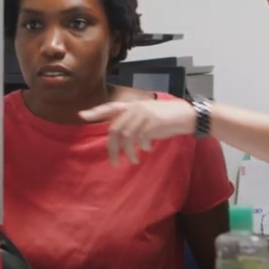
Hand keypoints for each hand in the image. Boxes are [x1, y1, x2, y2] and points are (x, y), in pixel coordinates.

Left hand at [79, 100, 196, 164]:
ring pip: (126, 137)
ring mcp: (142, 114)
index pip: (109, 107)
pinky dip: (142, 147)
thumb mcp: (147, 116)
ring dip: (128, 152)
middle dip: (112, 148)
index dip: (95, 112)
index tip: (81, 115)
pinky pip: (140, 139)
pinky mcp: (151, 122)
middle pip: (115, 129)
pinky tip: (147, 150)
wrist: (186, 115)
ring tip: (133, 160)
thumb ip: (134, 123)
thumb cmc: (167, 118)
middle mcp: (134, 108)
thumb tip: (123, 139)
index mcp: (132, 106)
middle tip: (114, 162)